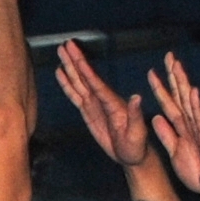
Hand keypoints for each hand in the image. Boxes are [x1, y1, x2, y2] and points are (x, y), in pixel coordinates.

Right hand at [53, 41, 150, 168]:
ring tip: (61, 51)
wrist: (131, 156)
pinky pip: (75, 95)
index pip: (97, 84)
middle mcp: (103, 100)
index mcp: (113, 103)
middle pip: (86, 77)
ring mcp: (95, 104)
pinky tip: (61, 73)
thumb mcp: (137, 133)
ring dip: (70, 67)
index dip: (87, 71)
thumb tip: (137, 97)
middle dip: (76, 61)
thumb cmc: (136, 146)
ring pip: (79, 82)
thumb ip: (135, 115)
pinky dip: (67, 84)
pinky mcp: (88, 111)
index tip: (78, 57)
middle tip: (67, 44)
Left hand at [149, 54, 199, 194]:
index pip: (170, 103)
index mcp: (182, 127)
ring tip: (177, 66)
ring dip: (183, 84)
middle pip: (181, 96)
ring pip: (189, 103)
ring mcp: (198, 130)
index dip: (161, 88)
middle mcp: (190, 124)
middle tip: (169, 56)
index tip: (151, 71)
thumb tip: (155, 117)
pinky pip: (199, 121)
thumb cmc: (195, 172)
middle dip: (174, 76)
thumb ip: (166, 134)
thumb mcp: (174, 151)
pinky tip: (192, 92)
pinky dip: (196, 106)